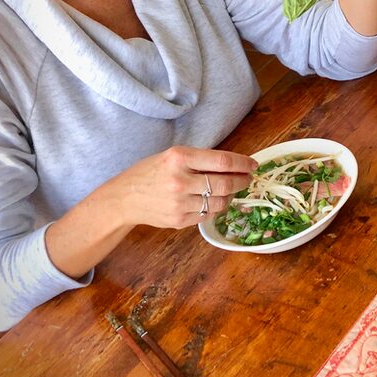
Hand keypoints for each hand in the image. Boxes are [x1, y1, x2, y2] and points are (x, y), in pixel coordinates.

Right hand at [105, 146, 256, 228]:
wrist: (124, 198)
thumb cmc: (150, 172)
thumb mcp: (172, 156)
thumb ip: (200, 159)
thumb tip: (234, 164)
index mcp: (179, 158)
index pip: (222, 161)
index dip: (242, 163)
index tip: (252, 165)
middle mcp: (180, 180)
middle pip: (225, 183)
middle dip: (242, 181)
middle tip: (248, 179)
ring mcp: (180, 203)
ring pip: (219, 202)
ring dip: (230, 196)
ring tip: (230, 190)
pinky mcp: (179, 220)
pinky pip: (208, 214)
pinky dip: (215, 208)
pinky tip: (213, 201)